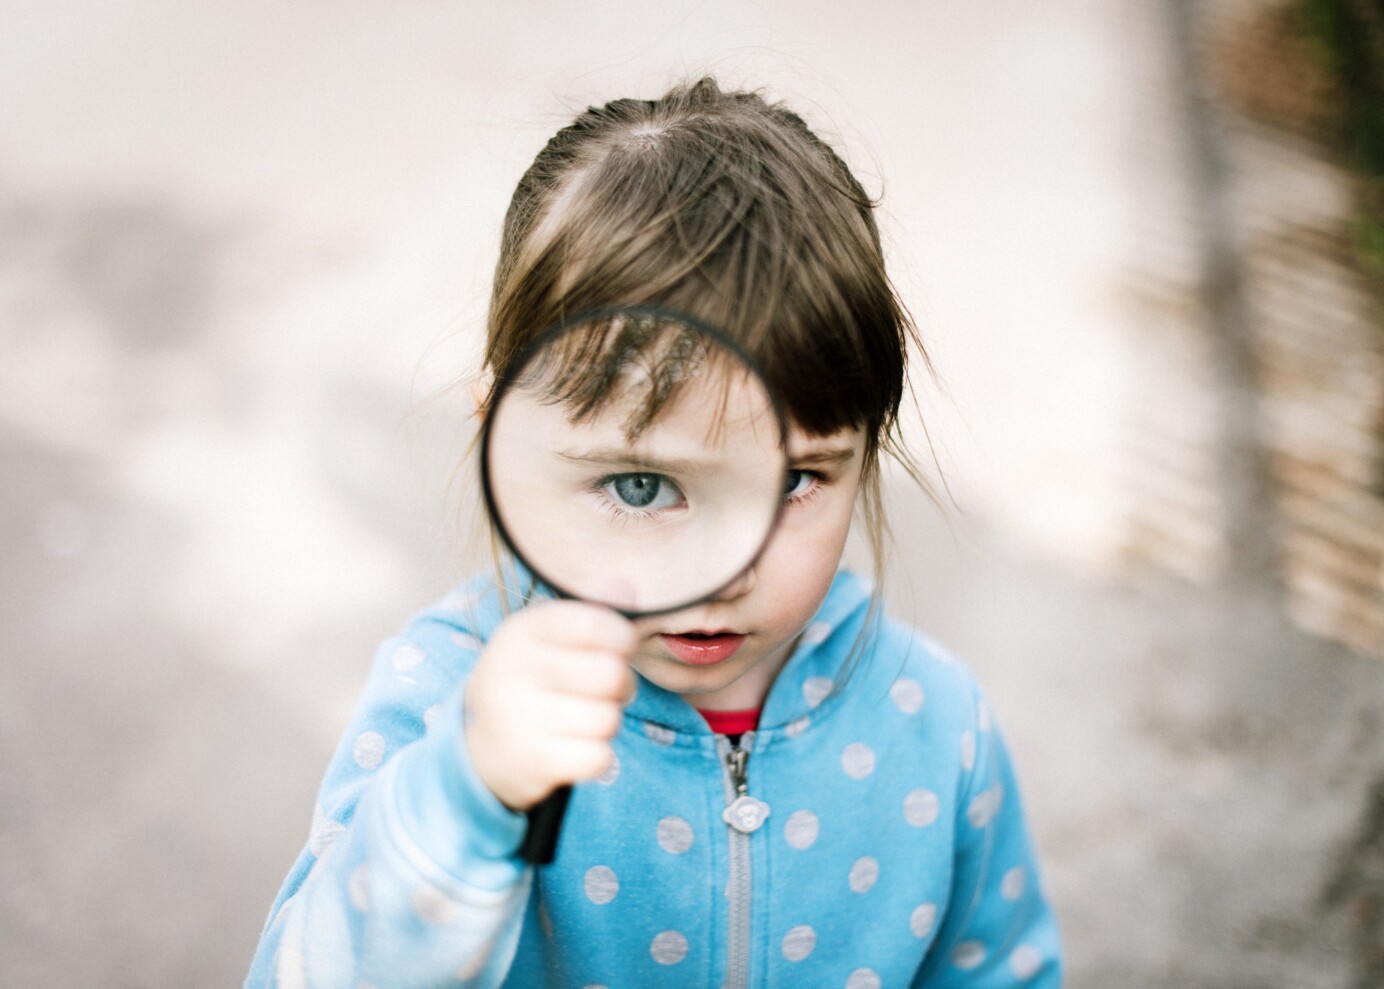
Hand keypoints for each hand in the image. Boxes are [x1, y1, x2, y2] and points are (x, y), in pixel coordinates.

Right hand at [464, 600, 637, 810]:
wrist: (482, 748)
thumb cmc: (532, 682)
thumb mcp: (549, 639)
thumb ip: (590, 611)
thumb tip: (626, 586)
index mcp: (520, 631)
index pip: (595, 623)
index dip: (624, 637)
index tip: (624, 646)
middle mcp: (513, 670)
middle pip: (610, 673)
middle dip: (622, 684)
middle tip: (606, 690)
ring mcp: (518, 717)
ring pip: (608, 718)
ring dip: (608, 722)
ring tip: (585, 718)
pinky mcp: (531, 760)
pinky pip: (599, 757)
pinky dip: (598, 756)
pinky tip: (576, 747)